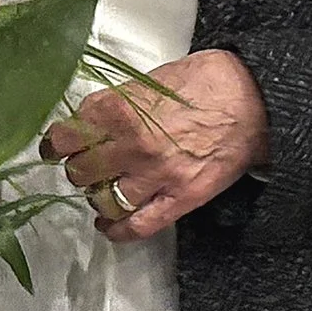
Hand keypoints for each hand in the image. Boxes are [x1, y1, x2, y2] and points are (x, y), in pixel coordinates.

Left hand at [40, 49, 268, 243]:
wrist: (254, 99)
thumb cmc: (206, 82)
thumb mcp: (150, 80)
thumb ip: (116, 103)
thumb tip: (89, 120)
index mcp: (120, 108)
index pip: (66, 136)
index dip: (57, 144)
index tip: (56, 147)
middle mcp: (132, 144)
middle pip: (80, 171)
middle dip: (79, 169)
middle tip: (86, 165)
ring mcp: (156, 175)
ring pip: (102, 199)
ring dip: (97, 196)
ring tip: (101, 189)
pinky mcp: (180, 198)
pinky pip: (138, 226)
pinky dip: (117, 230)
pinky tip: (109, 225)